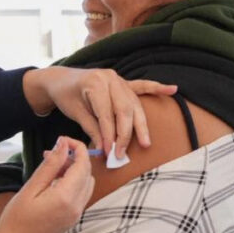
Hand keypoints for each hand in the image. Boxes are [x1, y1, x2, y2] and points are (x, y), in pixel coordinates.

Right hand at [0, 137, 93, 232]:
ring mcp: (76, 215)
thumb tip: (63, 146)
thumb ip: (50, 166)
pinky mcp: (72, 221)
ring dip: (75, 171)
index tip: (62, 140)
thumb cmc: (16, 221)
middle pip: (88, 173)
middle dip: (75, 158)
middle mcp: (76, 207)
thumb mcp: (30, 188)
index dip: (77, 147)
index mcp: (66, 197)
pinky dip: (73, 184)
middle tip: (52, 153)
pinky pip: (81, 196)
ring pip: (87, 184)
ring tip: (51, 169)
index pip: (83, 164)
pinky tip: (53, 184)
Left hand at [22, 67, 176, 157]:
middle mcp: (110, 78)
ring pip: (134, 104)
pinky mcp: (123, 82)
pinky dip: (156, 88)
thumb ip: (92, 128)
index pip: (106, 114)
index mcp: (95, 83)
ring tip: (146, 142)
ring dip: (140, 125)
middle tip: (122, 154)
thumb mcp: (75, 112)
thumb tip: (105, 148)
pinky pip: (142, 86)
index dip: (109, 135)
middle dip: (125, 134)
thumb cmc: (66, 95)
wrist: (61, 79)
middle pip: (124, 110)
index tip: (110, 152)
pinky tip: (171, 89)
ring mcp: (118, 79)